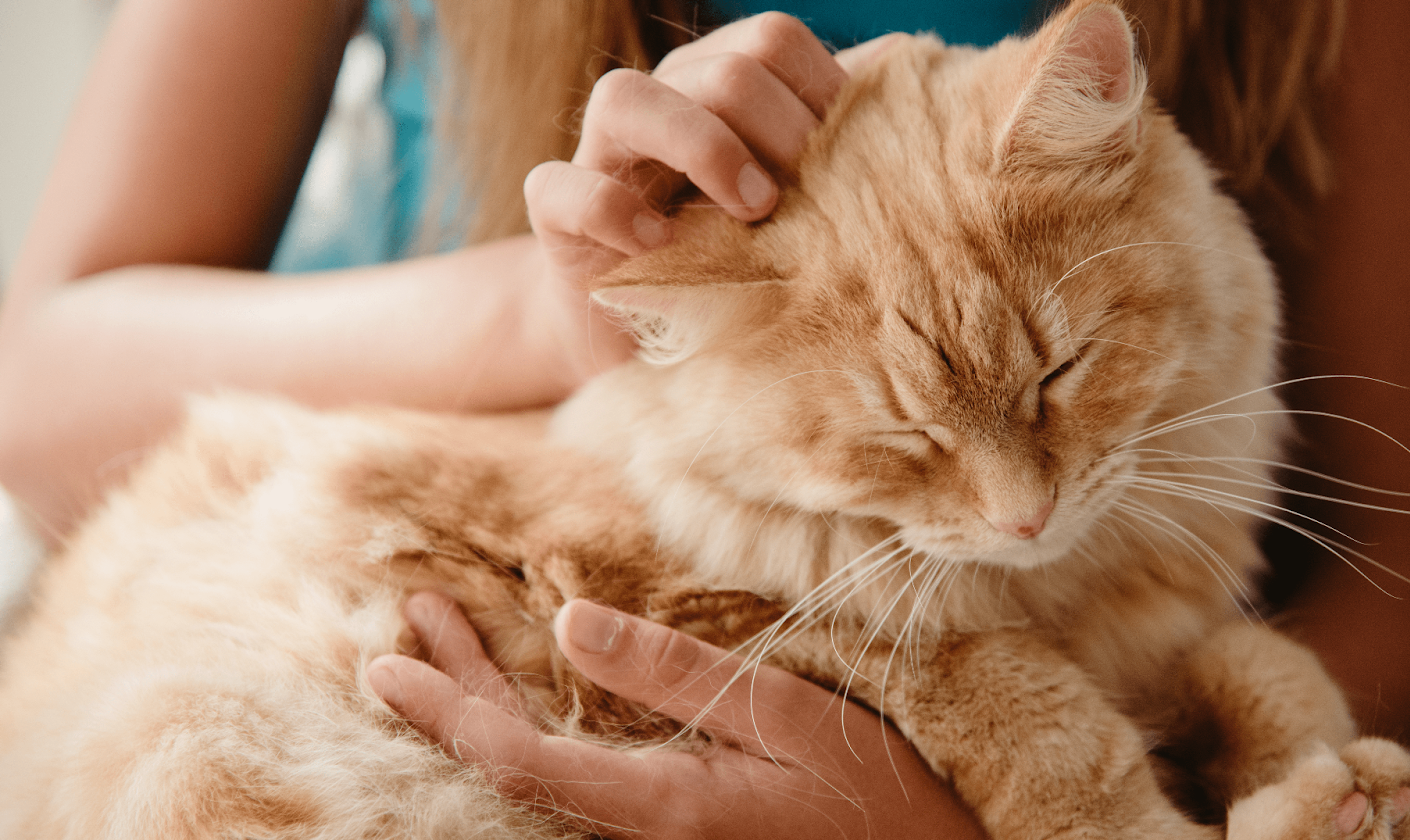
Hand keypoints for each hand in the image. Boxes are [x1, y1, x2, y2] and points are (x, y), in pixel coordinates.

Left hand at [367, 592, 984, 839]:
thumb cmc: (875, 797)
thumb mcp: (787, 718)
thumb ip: (676, 675)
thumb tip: (569, 622)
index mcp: (660, 805)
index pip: (519, 759)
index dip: (446, 709)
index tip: (388, 660)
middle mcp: (639, 835)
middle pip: (514, 768)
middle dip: (451, 696)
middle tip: (404, 627)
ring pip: (538, 775)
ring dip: (484, 706)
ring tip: (443, 643)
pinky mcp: (671, 831)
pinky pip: (573, 781)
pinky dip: (529, 728)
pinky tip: (522, 696)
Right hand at [521, 13, 900, 390]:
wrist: (648, 345)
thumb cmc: (739, 269)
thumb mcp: (799, 212)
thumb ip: (840, 147)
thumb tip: (915, 74)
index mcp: (720, 91)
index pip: (772, 41)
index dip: (818, 91)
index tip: (847, 164)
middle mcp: (660, 106)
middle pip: (718, 68)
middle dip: (775, 127)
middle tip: (800, 196)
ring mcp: (600, 157)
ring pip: (626, 97)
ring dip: (702, 146)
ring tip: (751, 209)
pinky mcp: (557, 221)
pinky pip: (563, 188)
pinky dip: (615, 211)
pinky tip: (664, 246)